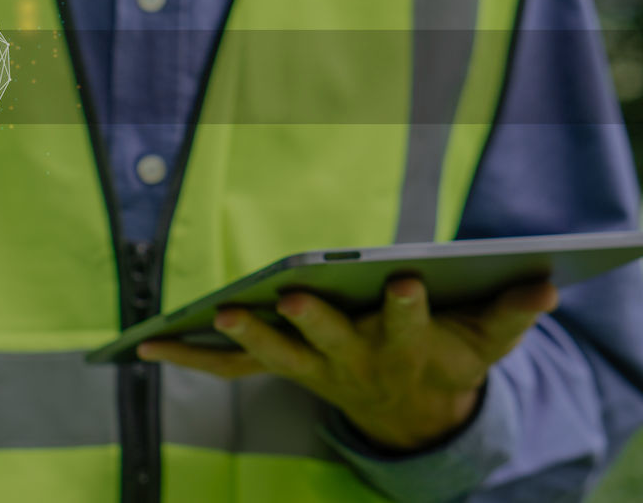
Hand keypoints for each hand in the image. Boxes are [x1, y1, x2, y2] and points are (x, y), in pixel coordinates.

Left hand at [137, 277, 557, 450]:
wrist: (412, 413)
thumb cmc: (450, 358)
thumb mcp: (490, 341)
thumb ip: (514, 312)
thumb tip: (547, 282)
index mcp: (405, 344)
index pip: (407, 322)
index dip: (405, 305)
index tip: (402, 279)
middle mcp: (353, 359)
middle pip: (332, 340)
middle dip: (315, 319)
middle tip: (295, 296)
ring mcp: (313, 367)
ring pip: (275, 354)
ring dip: (248, 335)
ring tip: (218, 312)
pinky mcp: (281, 368)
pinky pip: (228, 369)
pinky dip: (190, 356)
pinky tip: (145, 343)